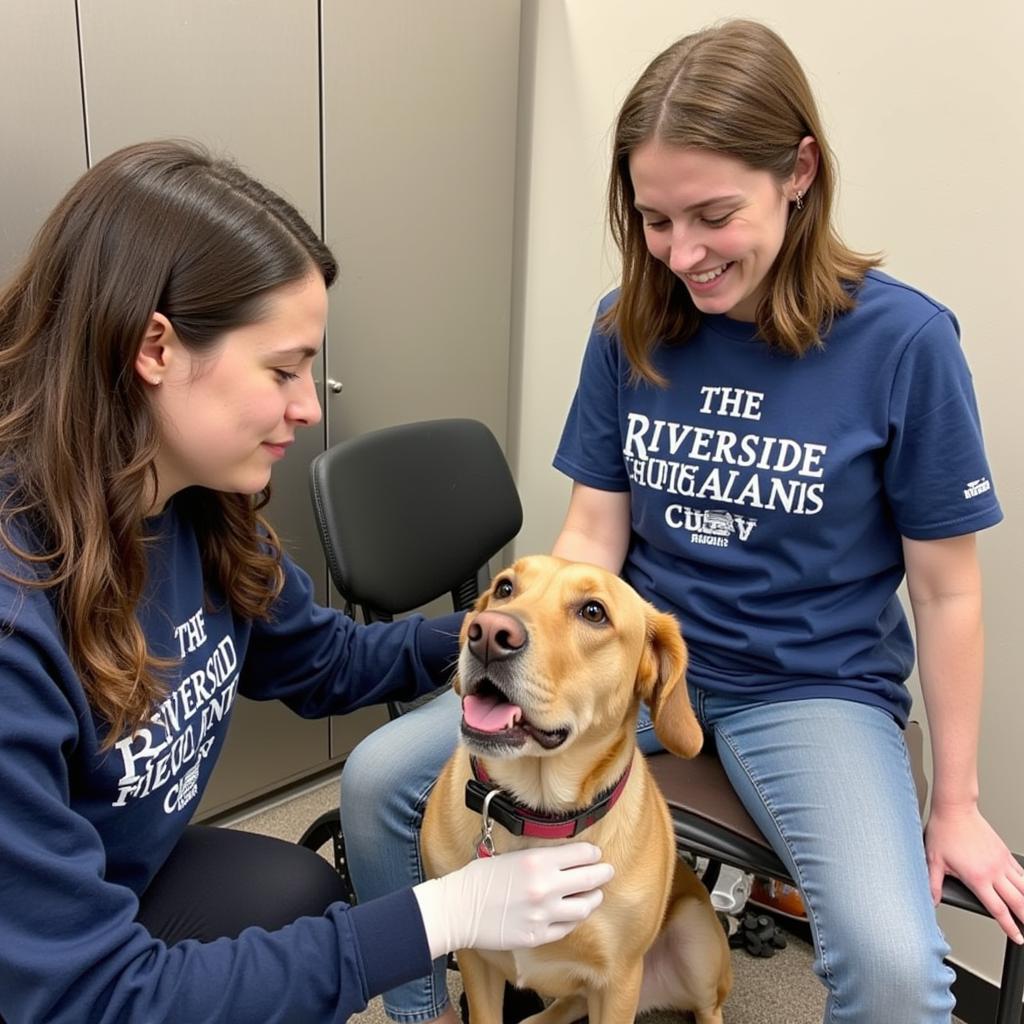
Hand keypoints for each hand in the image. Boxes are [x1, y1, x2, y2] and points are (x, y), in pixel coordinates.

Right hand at [413, 843, 613, 957]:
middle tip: (607, 872)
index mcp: (538, 861)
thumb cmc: (479, 879)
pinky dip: (573, 919)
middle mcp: (545, 887)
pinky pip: (567, 928)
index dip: (593, 855)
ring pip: (585, 907)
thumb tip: (565, 858)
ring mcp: (543, 914)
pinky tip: (572, 913)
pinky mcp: (537, 936)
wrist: (458, 910)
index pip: (582, 855)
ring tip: (594, 895)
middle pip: (591, 880)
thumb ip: (540, 859)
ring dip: (593, 899)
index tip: (595, 855)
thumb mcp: (511, 857)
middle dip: (603, 874)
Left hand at [925, 803, 1023, 943]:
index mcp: (977, 878)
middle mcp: (994, 872)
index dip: (1009, 927)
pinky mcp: (1004, 852)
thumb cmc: (944, 832)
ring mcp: (1002, 862)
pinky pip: (1020, 872)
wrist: (956, 809)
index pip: (998, 910)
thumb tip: (931, 901)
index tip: (1017, 937)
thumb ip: (933, 884)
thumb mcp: (934, 860)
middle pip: (1018, 902)